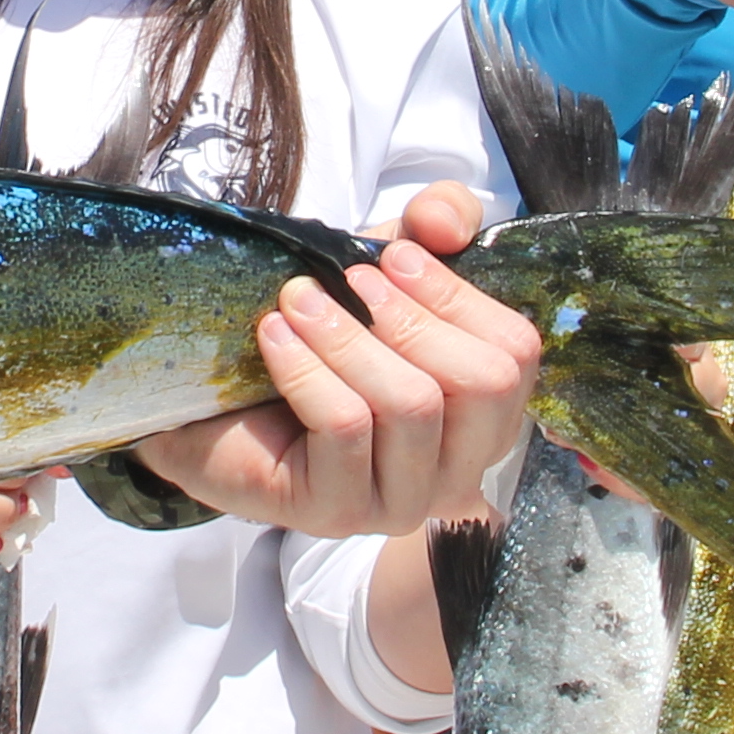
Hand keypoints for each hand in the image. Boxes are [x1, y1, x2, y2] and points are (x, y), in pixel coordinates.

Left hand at [131, 184, 540, 538]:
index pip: (516, 355)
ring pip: (411, 404)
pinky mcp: (339, 512)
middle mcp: (460, 467)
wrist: (218, 406)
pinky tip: (274, 337)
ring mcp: (403, 500)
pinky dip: (308, 368)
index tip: (394, 256)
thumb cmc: (320, 342)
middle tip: (350, 278)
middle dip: (413, 318)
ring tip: (298, 300)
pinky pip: (345, 426)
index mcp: (486, 414)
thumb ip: (435, 225)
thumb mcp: (387, 270)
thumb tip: (443, 221)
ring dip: (349, 337)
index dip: (460, 297)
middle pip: (483, 385)